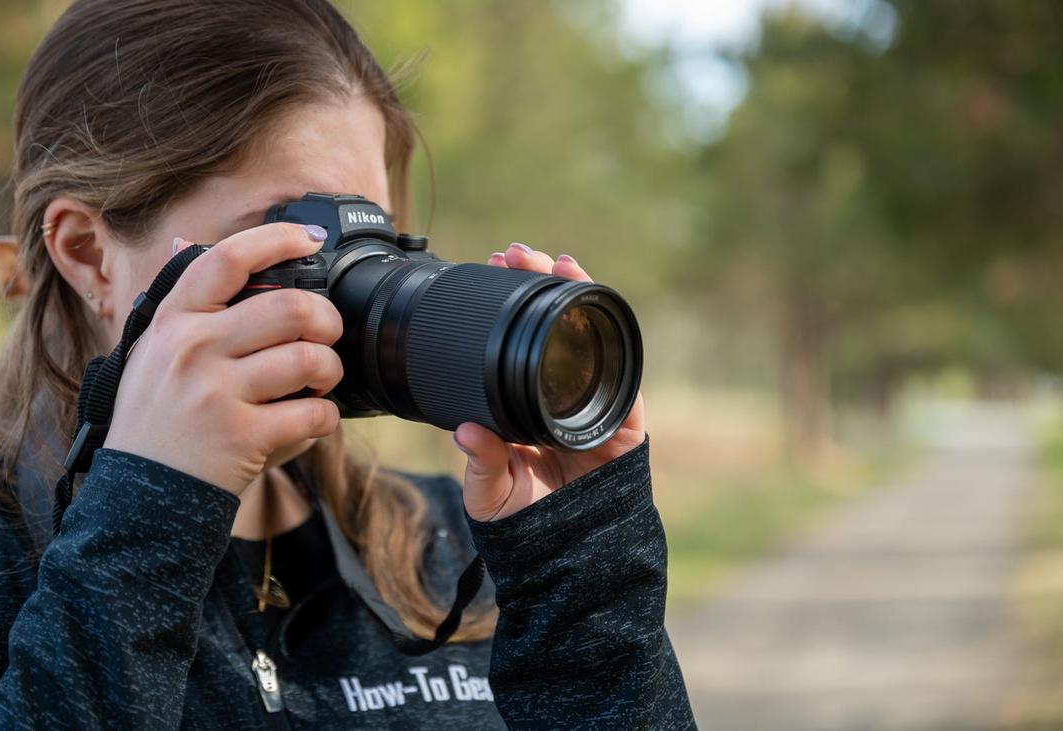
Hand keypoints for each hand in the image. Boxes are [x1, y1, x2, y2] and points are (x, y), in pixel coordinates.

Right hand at [103, 223, 343, 494]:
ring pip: (309, 358)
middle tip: (327, 332)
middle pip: (290, 307)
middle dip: (326, 318)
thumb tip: (194, 247)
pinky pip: (313, 413)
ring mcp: (216, 393)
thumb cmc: (154, 421)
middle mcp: (193, 350)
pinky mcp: (241, 436)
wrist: (139, 496)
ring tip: (321, 379)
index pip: (228, 259)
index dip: (278, 239)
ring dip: (330, 369)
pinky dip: (326, 416)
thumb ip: (182, 308)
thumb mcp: (150, 353)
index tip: (309, 240)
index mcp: (174, 321)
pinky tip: (313, 418)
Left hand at [456, 243, 646, 521]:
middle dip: (542, 285)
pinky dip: (614, 345)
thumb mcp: (490, 495)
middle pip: (556, 329)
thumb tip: (464, 432)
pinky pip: (624, 379)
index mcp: (527, 406)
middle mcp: (561, 398)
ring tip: (558, 264)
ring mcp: (595, 408)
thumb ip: (481, 465)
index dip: (511, 305)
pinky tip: (594, 311)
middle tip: (517, 253)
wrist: (568, 562)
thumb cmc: (527, 526)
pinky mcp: (625, 426)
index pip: (521, 342)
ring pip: (592, 341)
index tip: (492, 269)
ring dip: (578, 299)